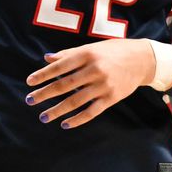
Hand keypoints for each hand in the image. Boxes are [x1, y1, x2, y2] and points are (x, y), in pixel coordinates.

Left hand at [26, 38, 155, 128]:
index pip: (59, 66)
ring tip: (43, 117)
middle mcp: (94, 70)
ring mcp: (103, 85)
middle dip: (45, 94)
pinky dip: (78, 119)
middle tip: (30, 100)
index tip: (29, 82)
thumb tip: (46, 58)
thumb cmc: (112, 51)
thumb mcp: (90, 47)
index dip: (43, 74)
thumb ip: (68, 54)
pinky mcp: (112, 98)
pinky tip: (65, 124)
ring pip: (75, 101)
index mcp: (86, 55)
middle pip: (64, 85)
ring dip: (57, 110)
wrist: (142, 59)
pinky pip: (92, 112)